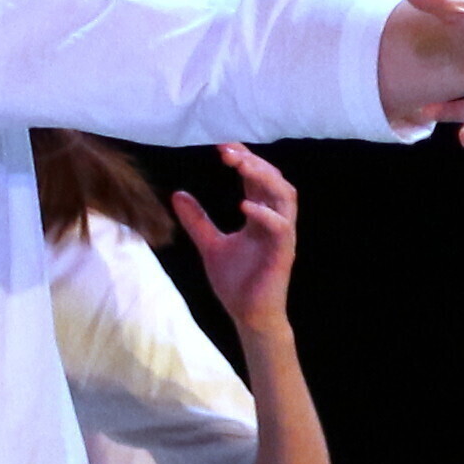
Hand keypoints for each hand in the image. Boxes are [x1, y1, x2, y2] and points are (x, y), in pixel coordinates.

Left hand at [168, 144, 303, 323]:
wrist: (249, 316)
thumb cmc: (236, 282)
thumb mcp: (209, 245)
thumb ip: (197, 220)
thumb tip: (177, 194)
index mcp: (260, 217)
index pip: (257, 179)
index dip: (244, 159)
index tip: (222, 146)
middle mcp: (275, 222)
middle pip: (275, 180)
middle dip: (254, 162)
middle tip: (228, 152)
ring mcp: (281, 236)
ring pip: (285, 197)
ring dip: (264, 178)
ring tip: (241, 166)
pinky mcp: (282, 253)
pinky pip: (280, 227)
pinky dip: (265, 214)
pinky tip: (244, 205)